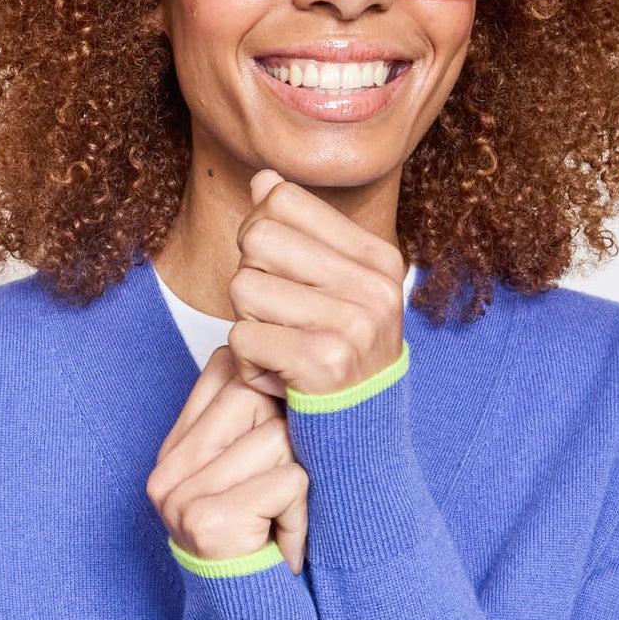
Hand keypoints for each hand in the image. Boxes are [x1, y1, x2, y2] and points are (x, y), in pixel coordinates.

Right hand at [147, 345, 308, 573]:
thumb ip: (258, 420)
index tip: (281, 452)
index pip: (227, 368)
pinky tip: (283, 547)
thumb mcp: (260, 475)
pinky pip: (289, 480)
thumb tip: (289, 354)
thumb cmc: (269, 550)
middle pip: (255, 396)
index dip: (273, 396)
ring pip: (278, 436)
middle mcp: (166, 472)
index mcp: (173, 453)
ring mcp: (180, 496)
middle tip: (282, 501)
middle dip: (292, 444)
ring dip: (300, 487)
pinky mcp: (207, 520)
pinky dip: (302, 515)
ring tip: (280, 527)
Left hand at [226, 168, 405, 400]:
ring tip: (279, 351)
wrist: (364, 439)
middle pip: (256, 237)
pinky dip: (246, 366)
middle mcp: (373, 284)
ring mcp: (353, 323)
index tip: (283, 277)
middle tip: (276, 320)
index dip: (260, 236)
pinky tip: (277, 379)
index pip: (281, 199)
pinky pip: (241, 340)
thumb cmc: (341, 361)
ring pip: (242, 289)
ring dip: (246, 326)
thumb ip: (300, 234)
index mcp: (377, 257)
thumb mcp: (333, 291)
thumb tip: (262, 180)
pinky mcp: (323, 363)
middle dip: (250, 280)